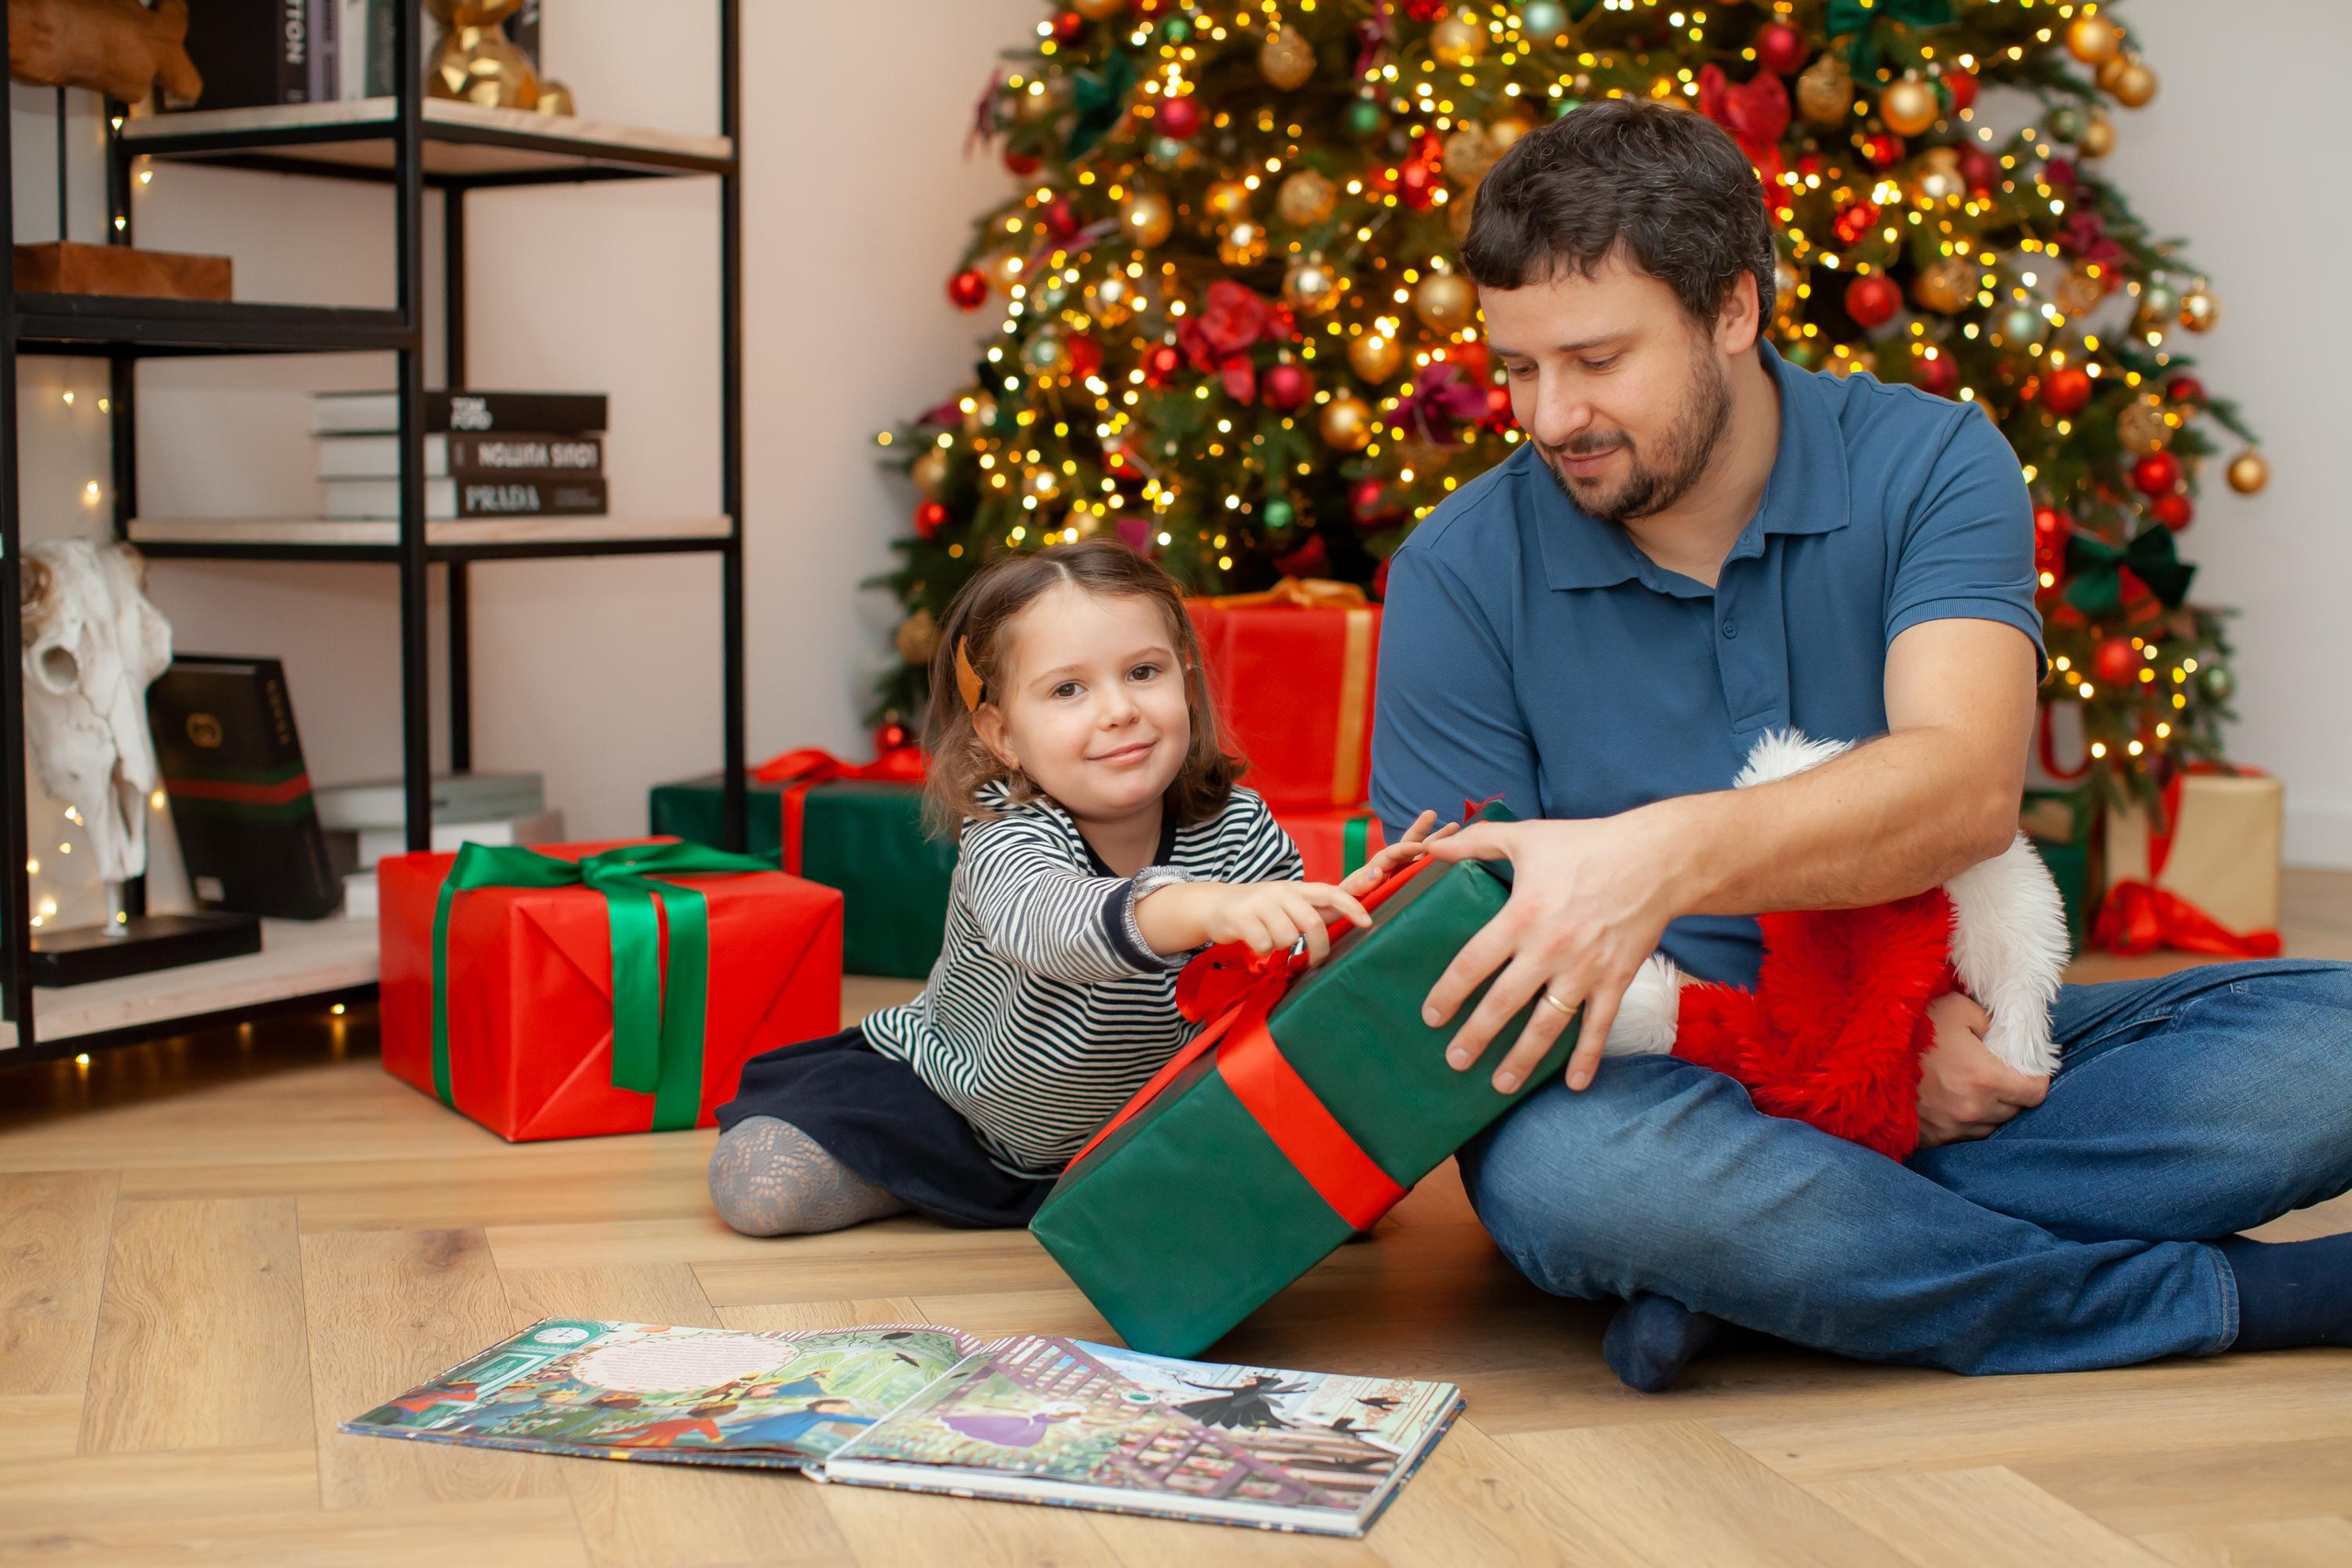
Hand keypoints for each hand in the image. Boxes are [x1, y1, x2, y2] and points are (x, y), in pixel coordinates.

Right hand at [1140, 880, 1371, 963]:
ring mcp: (1259, 902)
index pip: (1330, 892)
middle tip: (1316, 960)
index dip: (1351, 906)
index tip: (1368, 922)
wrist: (1212, 905)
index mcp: (1295, 889)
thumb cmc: (1258, 909)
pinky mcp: (1241, 917)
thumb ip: (1316, 910)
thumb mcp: (1287, 904)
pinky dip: (1261, 951)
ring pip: (1286, 937)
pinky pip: (1263, 945)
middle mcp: (1280, 891)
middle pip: (1312, 922)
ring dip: (1280, 947)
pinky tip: (1253, 942)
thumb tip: (1353, 914)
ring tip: (1268, 940)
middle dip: (1319, 947)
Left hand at [1337, 809, 1459, 898]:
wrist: (1341, 914)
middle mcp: (1391, 865)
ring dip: (1436, 840)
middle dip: (1421, 829)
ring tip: (1455, 826)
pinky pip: (1423, 869)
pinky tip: (1455, 855)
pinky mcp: (1406, 883)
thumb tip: (1377, 871)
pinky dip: (1438, 859)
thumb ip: (1359, 884)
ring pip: (1421, 853)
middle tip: (1432, 813)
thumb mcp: (1347, 893)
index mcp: (1377, 865)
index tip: (1422, 846)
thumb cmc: (1342, 904)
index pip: (1393, 852)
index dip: (1406, 848)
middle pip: (1408, 843)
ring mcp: (1400, 873)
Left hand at [1421, 810, 1684, 1094]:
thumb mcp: (1526, 836)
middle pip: (1503, 1003)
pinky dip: (1587, 1057)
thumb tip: (1431, 847)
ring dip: (1522, 1059)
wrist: (1655, 860)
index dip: (1448, 993)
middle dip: (1476, 1036)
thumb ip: (1475, 842)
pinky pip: (1598, 1026)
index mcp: (1520, 916)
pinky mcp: (1614, 980)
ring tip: (1499, 1085)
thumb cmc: (1586, 845)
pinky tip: (1574, 1085)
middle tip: (1455, 1060)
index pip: (1472, 964)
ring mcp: (1583, 970)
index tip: (1431, 1016)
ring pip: (1546, 1025)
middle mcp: (1548, 949)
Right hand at [1914, 992, 2048, 1147]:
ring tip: (1974, 1089)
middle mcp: (1974, 1110)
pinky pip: (1964, 1136)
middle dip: (2012, 1093)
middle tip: (1999, 1074)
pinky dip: (1964, 1122)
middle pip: (2014, 1110)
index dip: (2037, 1079)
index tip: (2029, 1070)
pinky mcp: (1933, 1138)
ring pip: (1990, 1126)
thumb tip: (2002, 1035)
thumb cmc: (1913, 1029)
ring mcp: (1953, 1128)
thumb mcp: (1957, 1008)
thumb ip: (1990, 1022)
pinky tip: (1953, 1103)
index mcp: (1987, 1078)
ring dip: (1989, 1110)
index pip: (2035, 1092)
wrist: (1865, 1055)